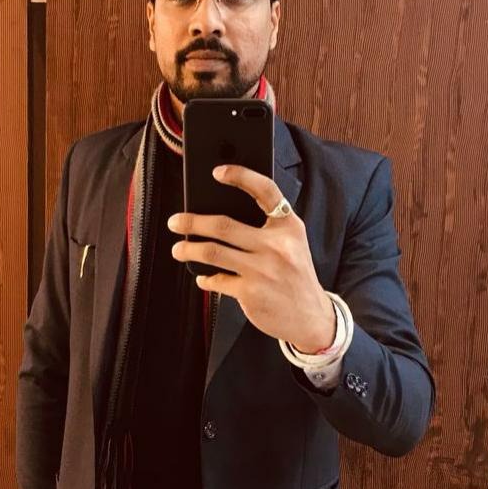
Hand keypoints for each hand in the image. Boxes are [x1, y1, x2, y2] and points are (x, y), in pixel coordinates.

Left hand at [167, 164, 335, 352]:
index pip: (266, 191)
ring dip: (188, 249)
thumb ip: (269, 225)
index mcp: (288, 226)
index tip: (218, 172)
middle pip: (224, 225)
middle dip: (192, 221)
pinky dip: (205, 278)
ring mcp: (263, 270)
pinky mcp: (250, 293)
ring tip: (178, 248)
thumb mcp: (293, 243)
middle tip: (175, 221)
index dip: (241, 176)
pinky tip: (203, 277)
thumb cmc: (295, 274)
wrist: (311, 316)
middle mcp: (277, 246)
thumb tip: (223, 212)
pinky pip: (217, 280)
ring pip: (212, 252)